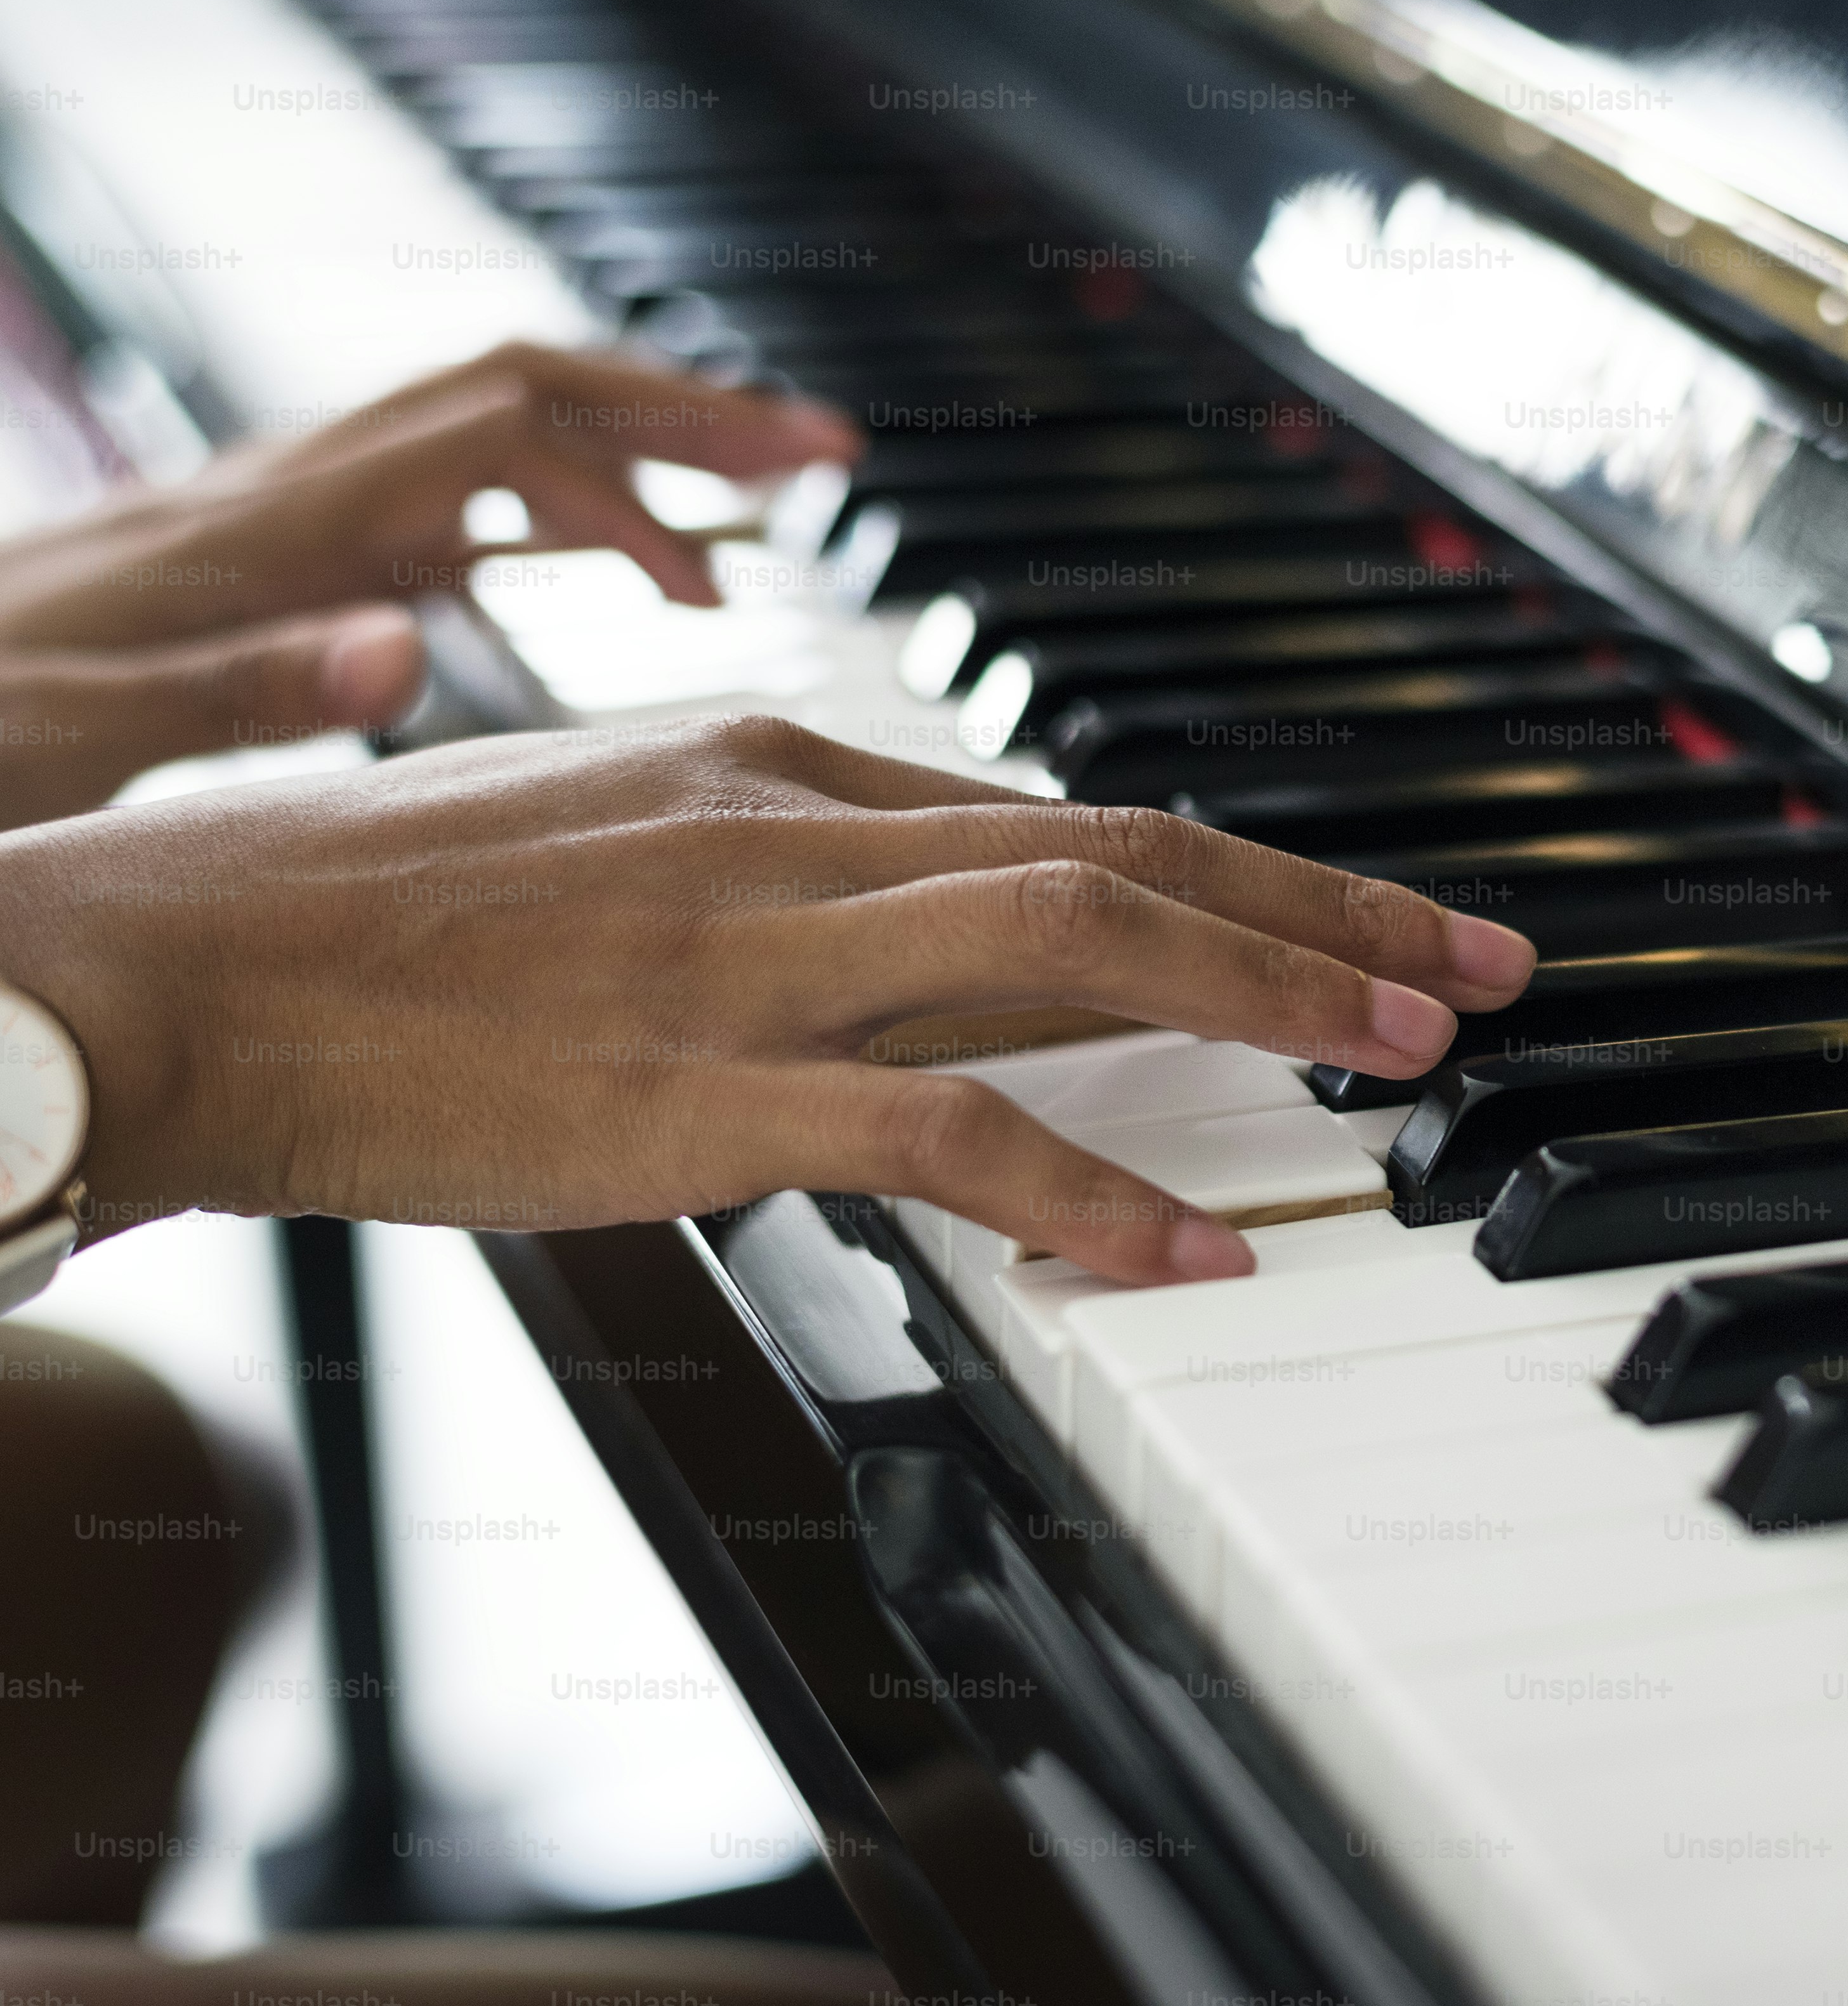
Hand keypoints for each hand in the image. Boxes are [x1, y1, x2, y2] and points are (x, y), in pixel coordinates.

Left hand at [0, 344, 856, 831]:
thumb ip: (247, 688)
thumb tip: (409, 649)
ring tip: (745, 522)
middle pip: (525, 398)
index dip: (649, 459)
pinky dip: (549, 522)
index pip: (501, 435)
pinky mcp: (281, 560)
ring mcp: (290, 521)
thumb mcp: (86, 731)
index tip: (767, 514)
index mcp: (267, 532)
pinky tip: (600, 575)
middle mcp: (290, 498)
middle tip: (819, 454)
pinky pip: (448, 508)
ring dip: (629, 462)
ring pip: (496, 441)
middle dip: (683, 416)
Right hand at [0, 716, 1535, 1282]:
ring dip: (1267, 998)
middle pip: (1132, 851)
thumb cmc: (399, 919)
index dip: (1257, 869)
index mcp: (795, 770)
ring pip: (1078, 944)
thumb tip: (943, 928)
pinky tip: (1190, 1243)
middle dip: (1332, 905)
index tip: (1380, 912)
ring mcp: (762, 953)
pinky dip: (1087, 1188)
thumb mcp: (637, 843)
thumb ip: (801, 878)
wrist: (198, 962)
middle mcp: (808, 831)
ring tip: (1405, 1054)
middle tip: (1484, 958)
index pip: (1082, 814)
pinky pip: (942, 1132)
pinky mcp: (704, 1086)